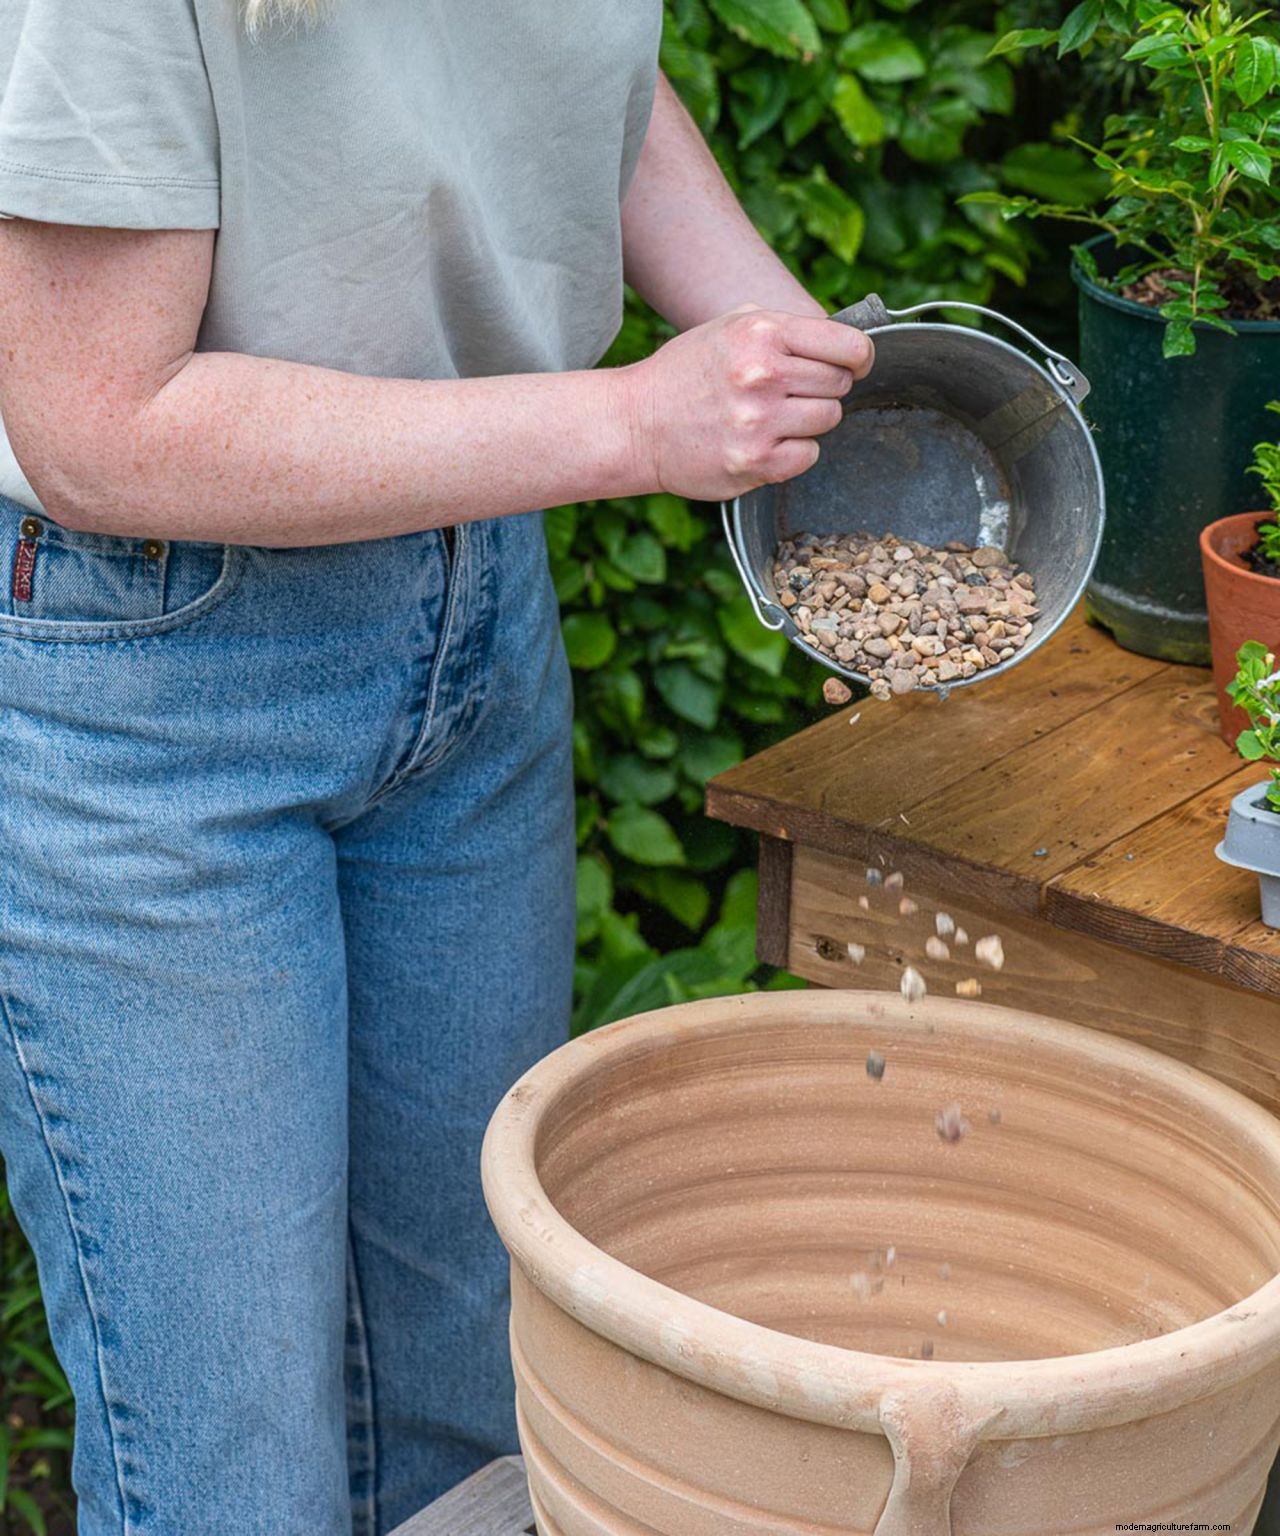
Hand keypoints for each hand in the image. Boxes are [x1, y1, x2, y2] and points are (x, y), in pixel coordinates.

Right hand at [618, 303, 874, 501]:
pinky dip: (795, 452)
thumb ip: (783, 328)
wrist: (636, 425)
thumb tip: (839, 340)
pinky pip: (808, 456)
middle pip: (839, 385)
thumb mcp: (729, 327)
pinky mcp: (754, 462)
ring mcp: (759, 422)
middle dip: (823, 388)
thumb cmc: (684, 374)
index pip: (848, 346)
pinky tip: (767, 442)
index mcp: (761, 333)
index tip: (854, 365)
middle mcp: (763, 375)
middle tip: (791, 393)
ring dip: (809, 420)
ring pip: (828, 420)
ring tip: (773, 417)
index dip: (859, 357)